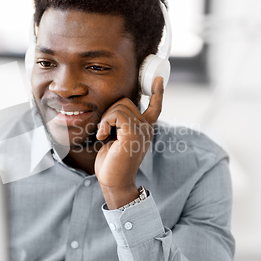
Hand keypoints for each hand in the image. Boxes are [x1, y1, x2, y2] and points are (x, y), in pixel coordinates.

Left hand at [95, 76, 163, 208]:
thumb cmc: (111, 163)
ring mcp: (142, 130)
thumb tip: (113, 113)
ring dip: (105, 118)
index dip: (157, 93)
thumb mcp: (117, 139)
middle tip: (104, 130)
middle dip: (110, 112)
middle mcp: (146, 128)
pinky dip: (104, 123)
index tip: (158, 79)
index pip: (155, 107)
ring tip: (103, 135)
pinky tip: (102, 136)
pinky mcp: (133, 133)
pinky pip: (116, 114)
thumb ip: (120, 125)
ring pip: (120, 106)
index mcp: (145, 129)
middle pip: (126, 102)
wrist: (114, 181)